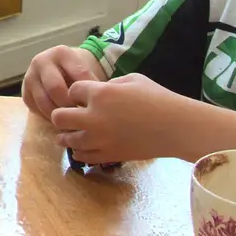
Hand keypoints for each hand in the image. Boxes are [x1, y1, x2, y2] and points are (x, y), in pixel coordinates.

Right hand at [21, 46, 103, 121]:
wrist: (59, 70)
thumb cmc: (77, 73)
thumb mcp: (86, 71)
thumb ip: (93, 83)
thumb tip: (100, 103)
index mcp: (61, 53)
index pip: (78, 76)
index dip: (87, 94)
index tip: (95, 106)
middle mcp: (41, 61)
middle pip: (56, 88)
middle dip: (70, 106)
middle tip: (81, 116)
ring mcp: (30, 77)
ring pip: (44, 102)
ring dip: (59, 115)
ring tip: (72, 122)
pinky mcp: (25, 93)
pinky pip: (36, 110)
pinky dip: (49, 118)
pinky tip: (60, 121)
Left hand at [47, 73, 181, 163]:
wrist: (175, 127)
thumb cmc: (157, 98)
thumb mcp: (131, 80)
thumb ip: (109, 84)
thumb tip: (97, 92)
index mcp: (100, 94)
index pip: (71, 91)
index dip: (77, 92)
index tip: (83, 95)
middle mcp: (94, 117)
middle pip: (59, 117)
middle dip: (62, 114)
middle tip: (68, 115)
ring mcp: (99, 139)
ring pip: (67, 140)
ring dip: (66, 135)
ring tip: (68, 134)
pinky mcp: (107, 155)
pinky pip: (83, 156)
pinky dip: (80, 151)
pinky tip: (83, 147)